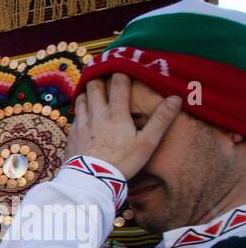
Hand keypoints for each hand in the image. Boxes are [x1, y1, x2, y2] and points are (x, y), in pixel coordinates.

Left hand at [63, 74, 181, 179]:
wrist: (91, 180)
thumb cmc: (122, 162)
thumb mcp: (147, 142)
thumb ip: (161, 119)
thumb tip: (176, 98)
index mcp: (116, 113)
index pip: (118, 84)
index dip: (121, 73)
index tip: (123, 67)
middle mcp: (96, 114)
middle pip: (94, 86)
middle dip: (99, 78)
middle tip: (103, 74)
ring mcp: (81, 124)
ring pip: (81, 99)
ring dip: (86, 92)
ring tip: (92, 91)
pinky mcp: (71, 135)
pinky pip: (74, 116)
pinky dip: (78, 111)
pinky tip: (83, 115)